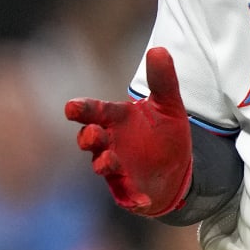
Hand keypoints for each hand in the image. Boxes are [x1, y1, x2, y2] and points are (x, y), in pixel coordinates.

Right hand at [64, 47, 192, 216]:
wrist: (177, 167)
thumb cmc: (163, 132)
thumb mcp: (169, 104)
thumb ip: (163, 80)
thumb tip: (159, 49)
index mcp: (115, 119)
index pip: (94, 111)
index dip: (82, 109)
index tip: (71, 107)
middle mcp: (109, 143)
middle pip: (91, 139)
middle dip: (88, 137)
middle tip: (92, 134)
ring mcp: (116, 168)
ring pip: (102, 166)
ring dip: (102, 163)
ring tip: (107, 162)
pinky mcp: (128, 189)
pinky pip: (125, 195)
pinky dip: (131, 198)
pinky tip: (140, 201)